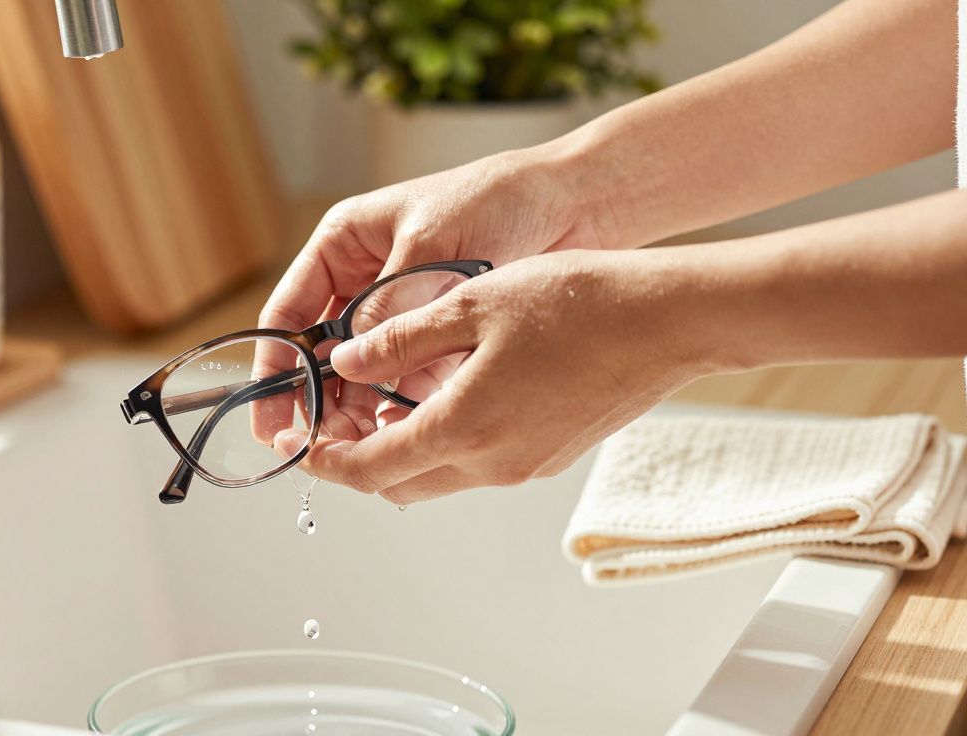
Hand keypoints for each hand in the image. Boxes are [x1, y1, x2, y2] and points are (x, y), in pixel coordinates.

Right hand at [253, 147, 611, 444]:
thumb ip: (388, 304)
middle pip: (322, 355)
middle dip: (319, 400)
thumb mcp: (430, 246)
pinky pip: (408, 381)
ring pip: (363, 375)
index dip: (274, 364)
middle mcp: (365, 283)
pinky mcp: (439, 338)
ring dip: (360, 411)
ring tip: (363, 446)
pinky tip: (409, 429)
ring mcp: (402, 314)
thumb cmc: (497, 199)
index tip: (268, 413)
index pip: (290, 313)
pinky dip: (406, 406)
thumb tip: (351, 361)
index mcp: (345, 246)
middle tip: (318, 445)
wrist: (574, 203)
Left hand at [272, 250, 705, 503]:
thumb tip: (346, 363)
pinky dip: (442, 445)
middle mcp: (491, 464)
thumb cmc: (578, 304)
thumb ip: (397, 340)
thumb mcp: (468, 305)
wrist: (667, 321)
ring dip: (400, 452)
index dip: (324, 460)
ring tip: (381, 402)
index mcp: (462, 429)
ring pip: (437, 477)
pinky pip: (476, 465)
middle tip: (330, 424)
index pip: (368, 469)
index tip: (299, 443)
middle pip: (398, 484)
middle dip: (355, 460)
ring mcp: (524, 467)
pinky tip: (440, 398)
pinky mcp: (548, 456)